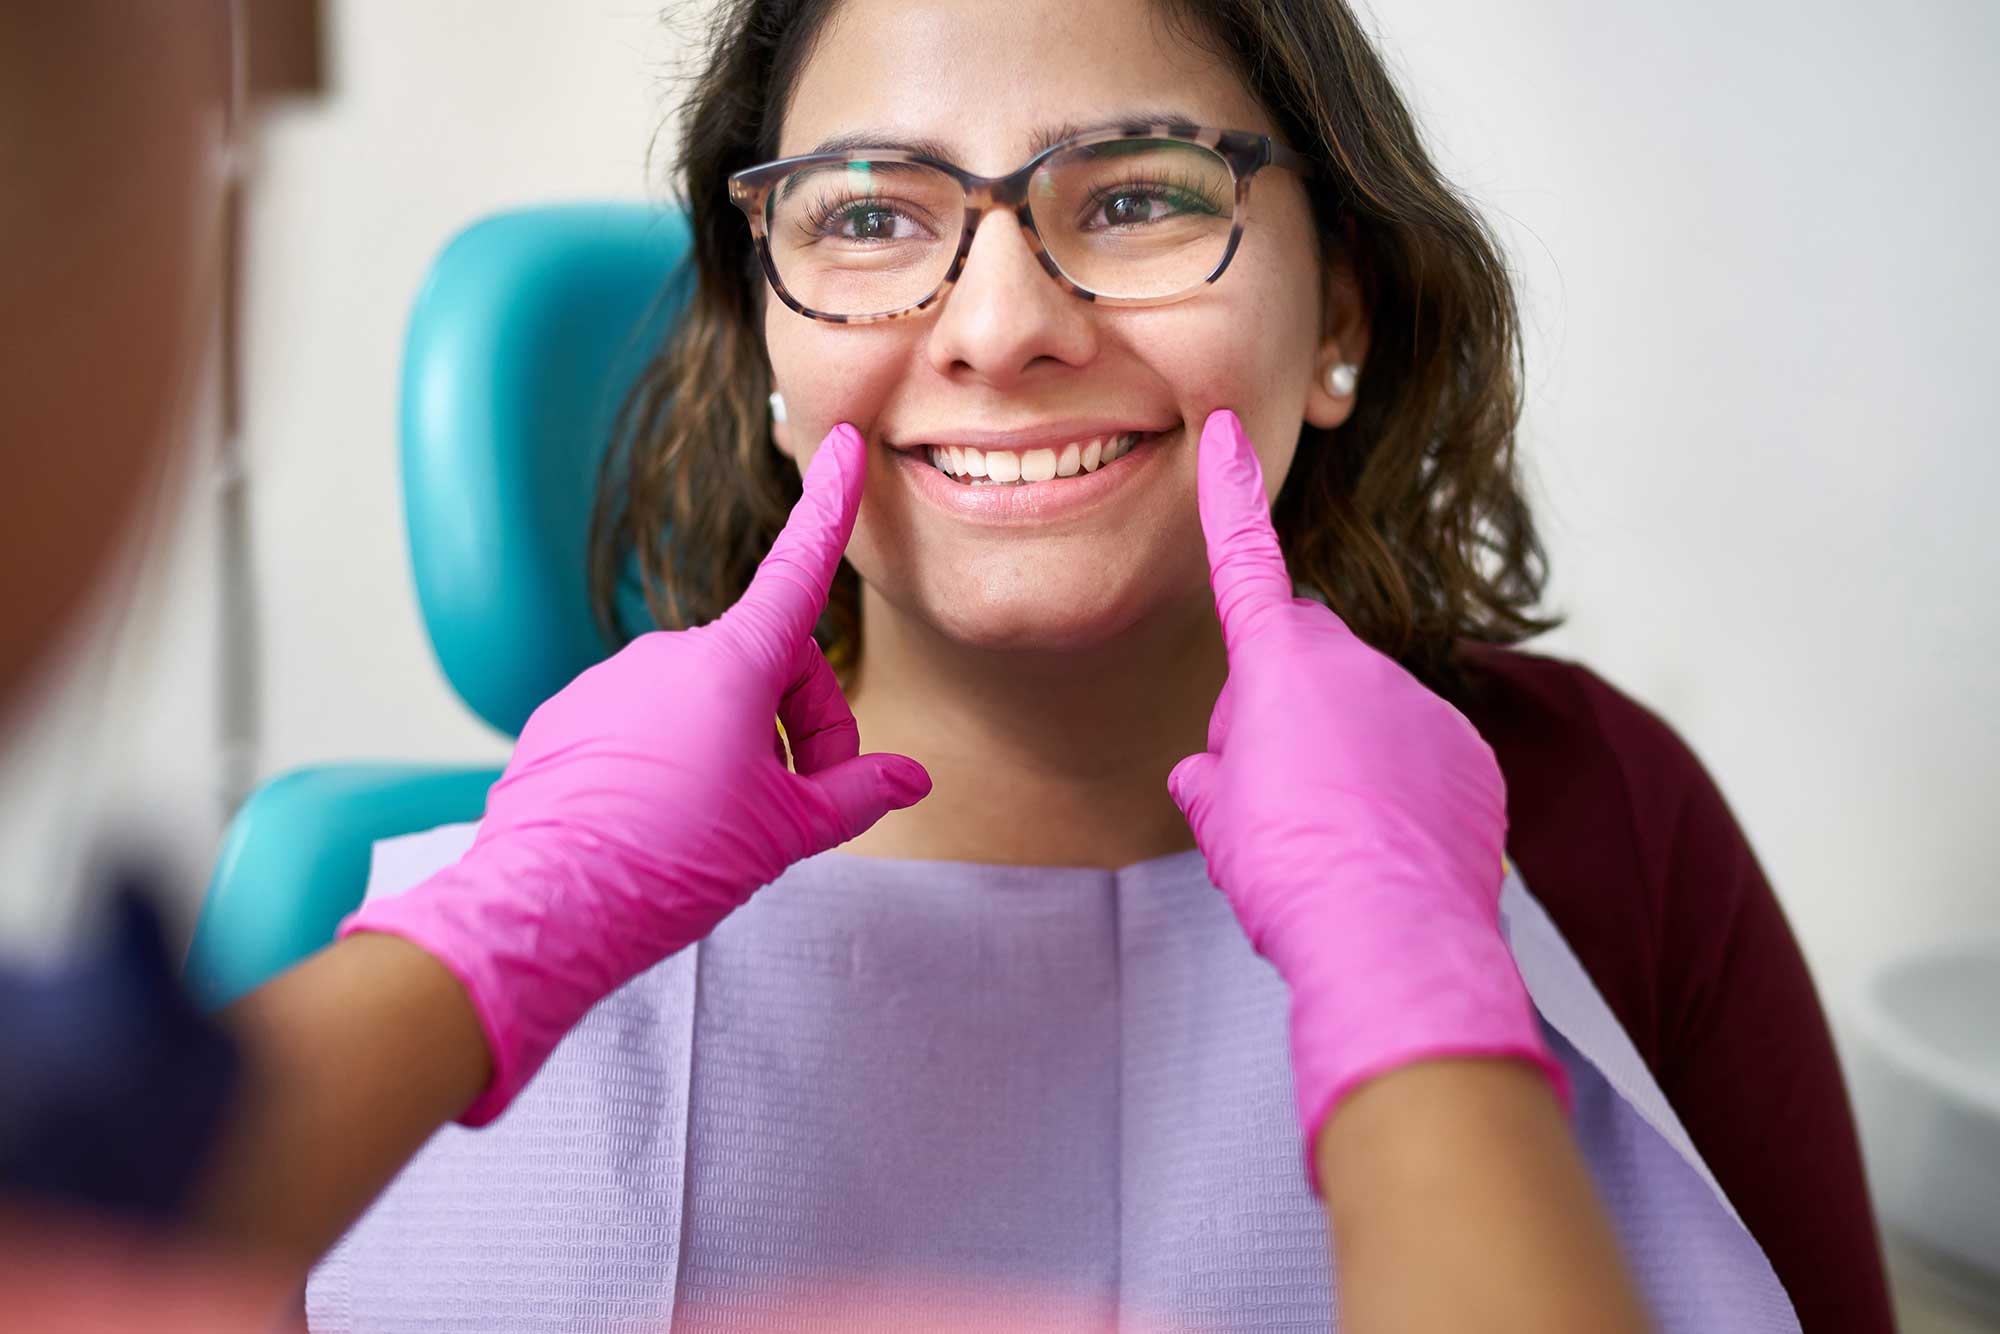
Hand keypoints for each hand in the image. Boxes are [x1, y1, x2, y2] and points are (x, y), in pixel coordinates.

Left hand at [340, 423, 929, 1123]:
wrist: (546, 911)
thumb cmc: (672, 863)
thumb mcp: (785, 833)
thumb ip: (855, 795)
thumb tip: (912, 777)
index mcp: (731, 664)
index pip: (798, 569)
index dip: (828, 505)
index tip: (840, 442)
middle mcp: (667, 657)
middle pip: (768, 669)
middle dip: (801, 727)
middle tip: (801, 805)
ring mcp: (610, 684)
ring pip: (706, 702)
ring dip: (737, 749)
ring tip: (723, 831)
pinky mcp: (568, 720)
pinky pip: (643, 726)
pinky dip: (672, 763)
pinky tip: (663, 828)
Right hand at [1166, 409, 1570, 1191]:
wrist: (1390, 941)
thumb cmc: (1287, 870)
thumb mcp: (1218, 821)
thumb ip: (1211, 778)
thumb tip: (1210, 771)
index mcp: (1280, 666)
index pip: (1245, 563)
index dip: (1231, 497)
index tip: (1228, 429)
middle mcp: (1359, 666)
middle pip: (1305, 660)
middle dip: (1282, 702)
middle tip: (1266, 786)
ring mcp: (1425, 708)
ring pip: (1367, 713)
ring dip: (1344, 755)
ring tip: (1331, 836)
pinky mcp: (1473, 758)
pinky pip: (1421, 758)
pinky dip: (1399, 792)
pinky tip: (1383, 851)